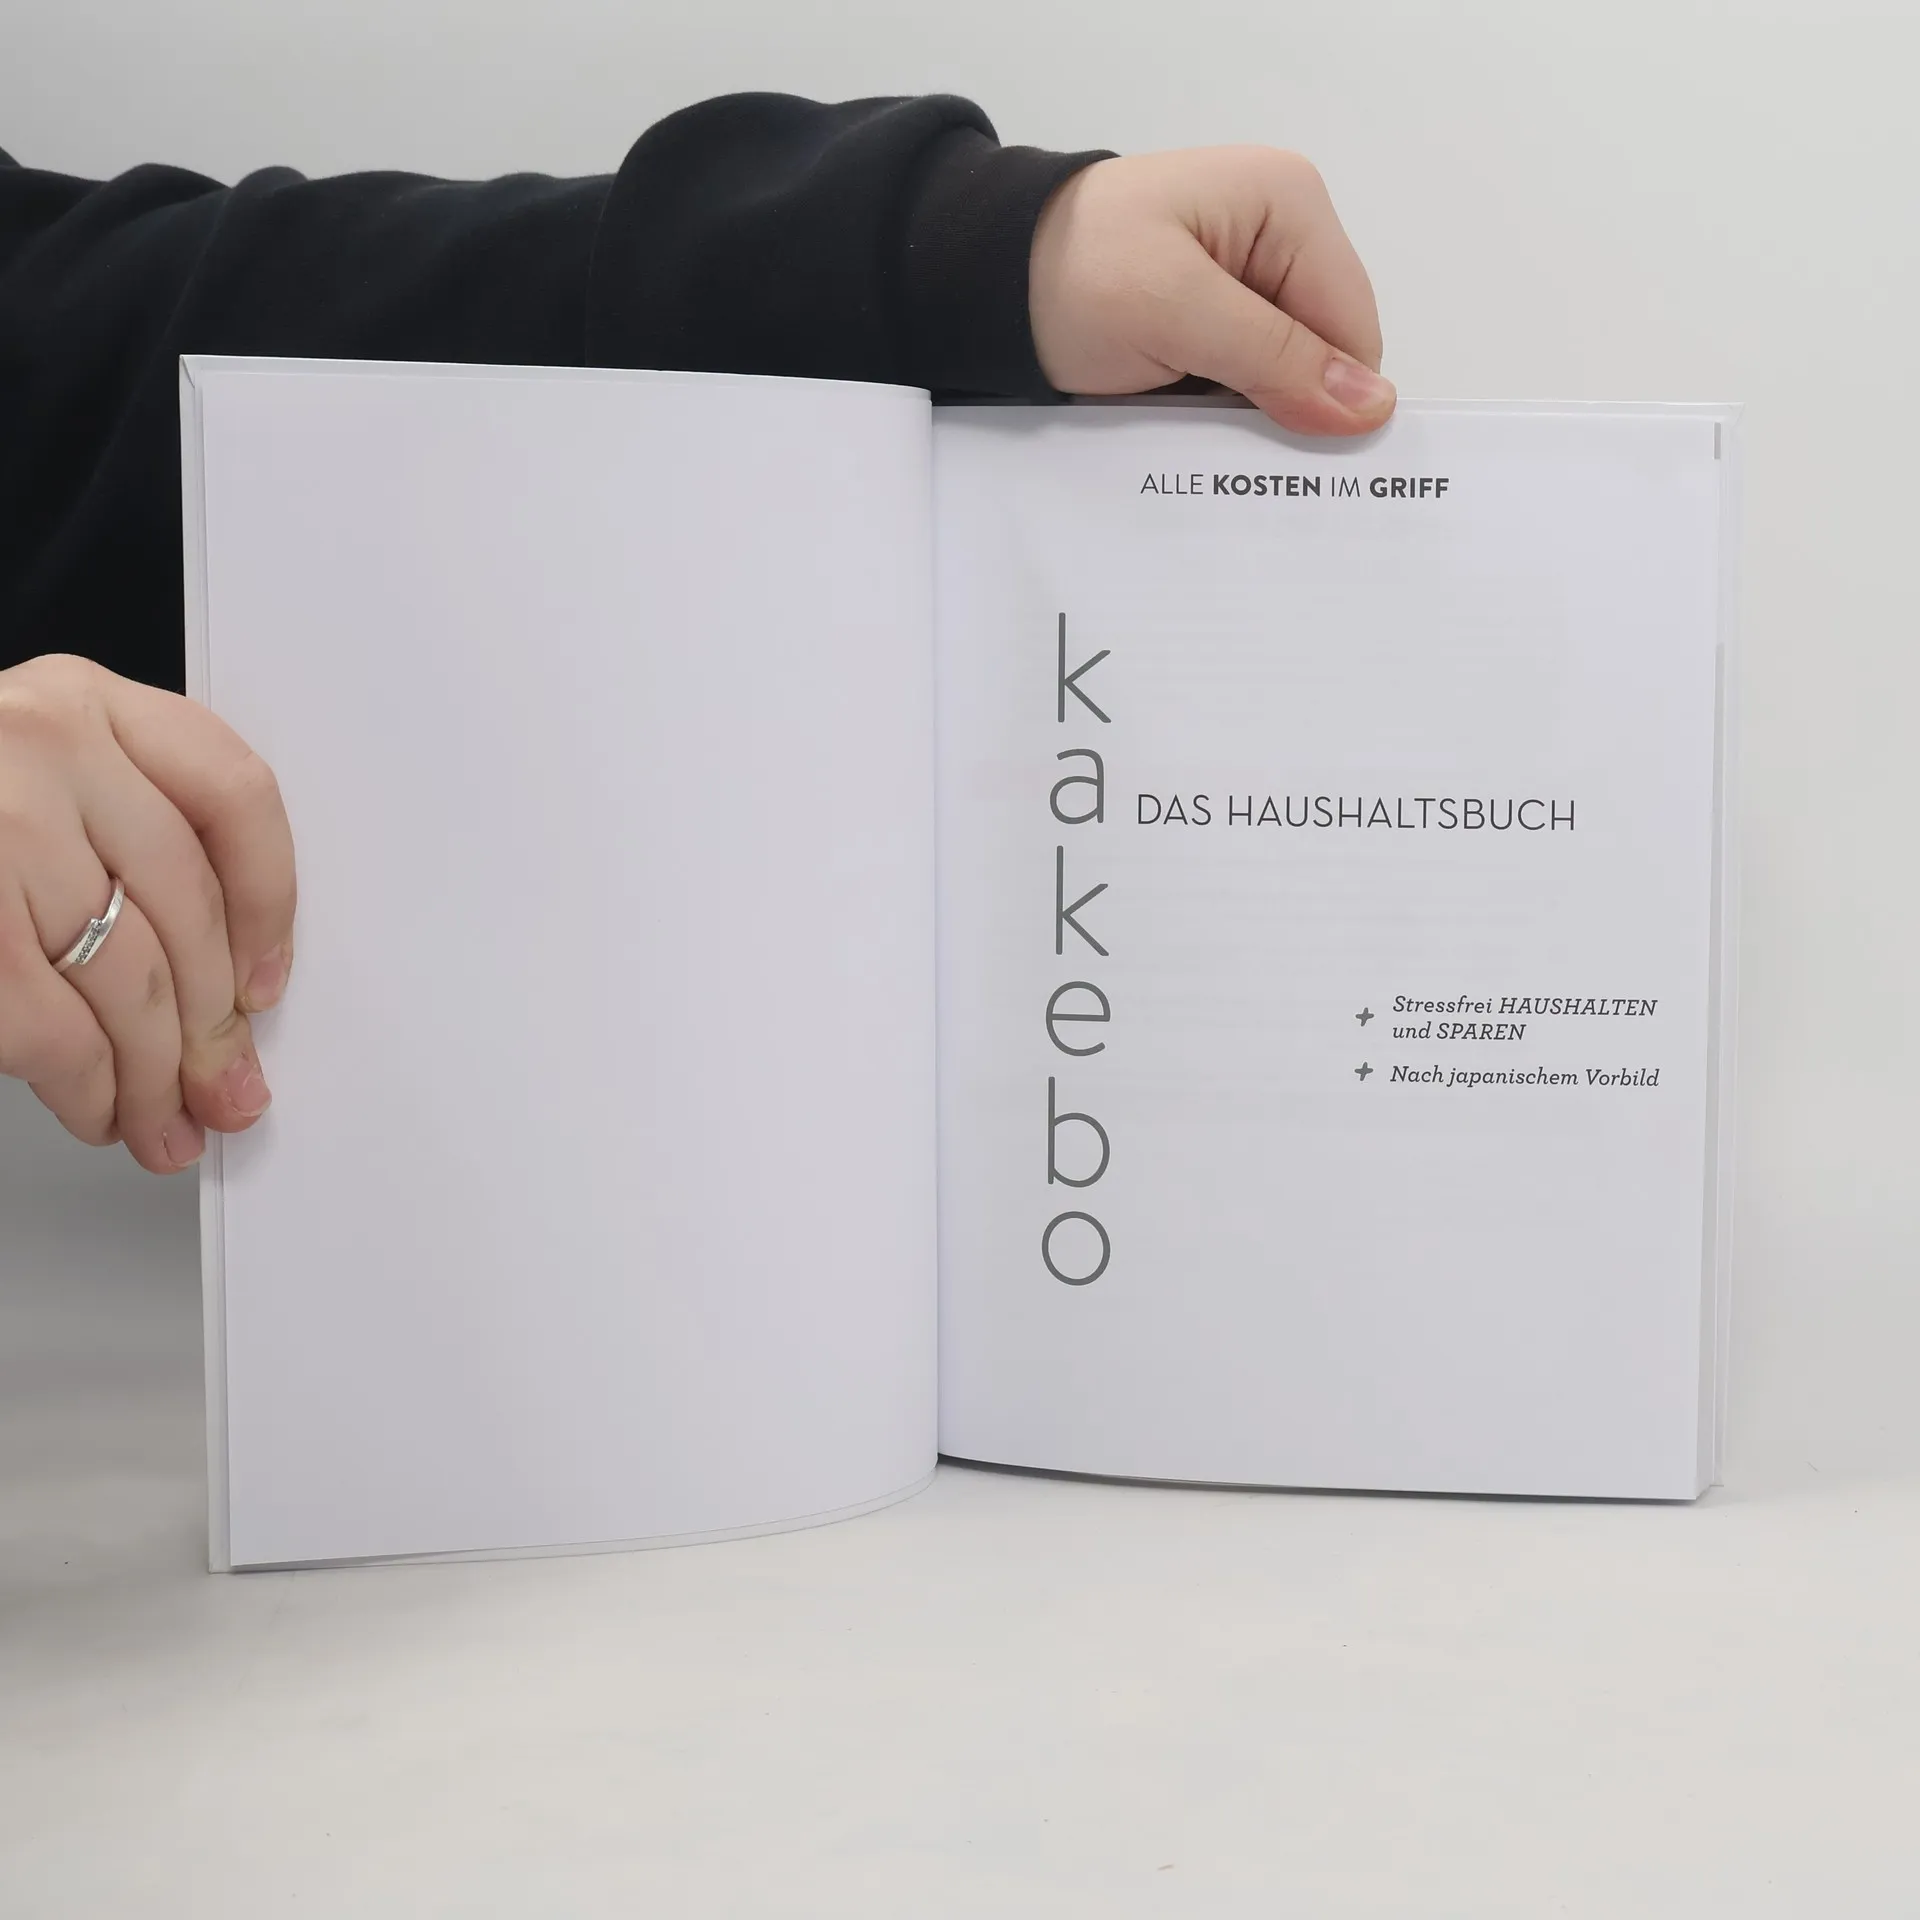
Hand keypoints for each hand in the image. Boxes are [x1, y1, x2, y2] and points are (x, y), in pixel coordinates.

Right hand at [0, 655, 295, 1172]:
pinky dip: (84, 1084)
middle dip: (213, 1025)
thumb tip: (223, 994)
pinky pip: (46, 1023)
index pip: (234, 796)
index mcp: (89, 702)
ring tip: (164, 1122)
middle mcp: (46, 748)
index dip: (269, 906)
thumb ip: (126, 845)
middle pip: (187, 906)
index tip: (267, 982)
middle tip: (224, 1088)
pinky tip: (97, 1108)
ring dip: (154, 1076)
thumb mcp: (39, 783)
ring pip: (127, 975)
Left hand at [1028, 147, 1393, 435]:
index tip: (1289, 457)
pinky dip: (1224, 418)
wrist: (982, 283)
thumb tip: (1373, 405)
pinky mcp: (1212, 325)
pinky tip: (1194, 435)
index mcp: (1289, 205)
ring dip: (1253, 420)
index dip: (1330, 396)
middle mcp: (1280, 238)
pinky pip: (1245, 386)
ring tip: (1206, 445)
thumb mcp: (1175, 310)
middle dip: (1290, 409)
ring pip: (1287, 380)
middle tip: (1236, 459)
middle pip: (1325, 354)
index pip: (1352, 325)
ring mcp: (1246, 284)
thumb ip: (1274, 356)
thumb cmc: (1072, 277)